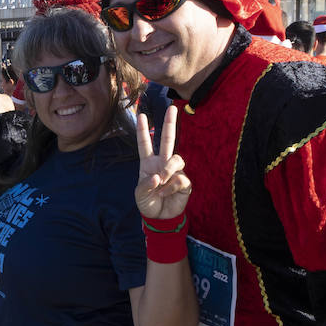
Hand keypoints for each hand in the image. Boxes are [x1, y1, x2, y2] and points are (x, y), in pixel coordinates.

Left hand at [135, 105, 190, 219]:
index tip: (140, 115)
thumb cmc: (148, 203)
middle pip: (168, 140)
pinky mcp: (185, 182)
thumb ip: (146, 186)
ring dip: (169, 169)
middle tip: (171, 108)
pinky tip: (165, 194)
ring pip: (177, 159)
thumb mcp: (140, 195)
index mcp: (148, 163)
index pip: (145, 144)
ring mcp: (175, 171)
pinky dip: (171, 187)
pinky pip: (180, 179)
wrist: (160, 217)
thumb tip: (159, 176)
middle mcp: (162, 163)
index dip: (142, 130)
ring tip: (161, 182)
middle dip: (169, 123)